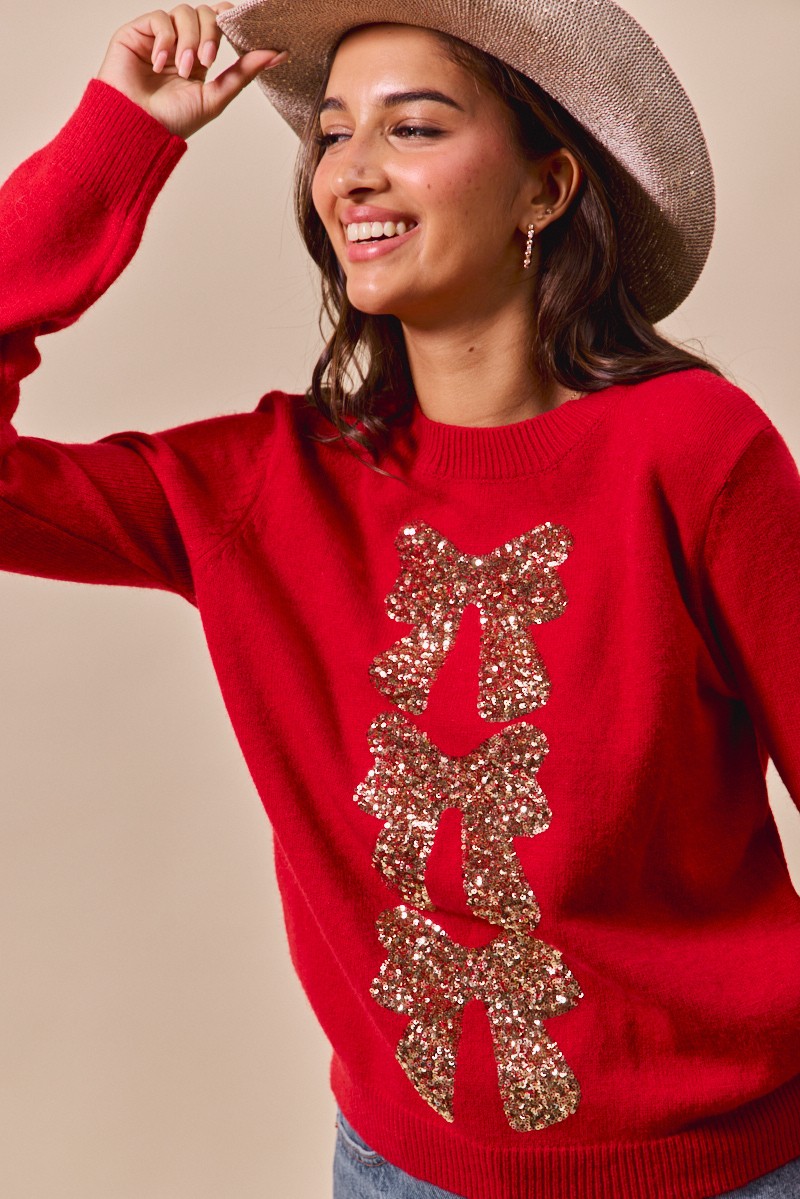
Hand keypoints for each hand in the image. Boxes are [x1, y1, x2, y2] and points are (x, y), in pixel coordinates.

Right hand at [94, 3, 287, 138]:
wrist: (137, 128)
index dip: (228, 21)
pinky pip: (160, 18)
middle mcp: (180, 43)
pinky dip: (165, 40)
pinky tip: (159, 64)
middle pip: (205, 13)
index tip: (239, 31)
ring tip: (182, 68)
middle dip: (209, 34)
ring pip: (184, 12)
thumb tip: (278, 53)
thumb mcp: (216, 96)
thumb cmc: (172, 121)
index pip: (218, 23)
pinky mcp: (137, 33)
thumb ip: (244, 73)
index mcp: (199, 57)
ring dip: (188, 40)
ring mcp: (158, 37)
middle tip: (205, 61)